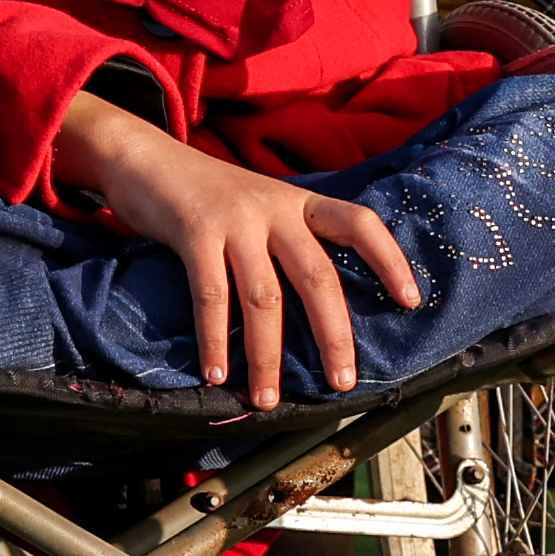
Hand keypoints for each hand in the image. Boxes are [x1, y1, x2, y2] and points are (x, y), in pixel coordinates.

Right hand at [66, 101, 423, 405]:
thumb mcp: (260, 205)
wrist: (144, 157)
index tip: (410, 300)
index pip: (358, 223)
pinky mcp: (194, 231)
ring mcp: (234, 219)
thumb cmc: (206, 194)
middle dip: (332, 334)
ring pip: (263, 297)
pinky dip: (214, 339)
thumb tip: (317, 305)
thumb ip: (288, 239)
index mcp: (299, 202)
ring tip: (267, 398)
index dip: (388, 259)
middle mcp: (274, 208)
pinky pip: (210, 295)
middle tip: (342, 382)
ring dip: (266, 356)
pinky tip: (216, 373)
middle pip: (316, 275)